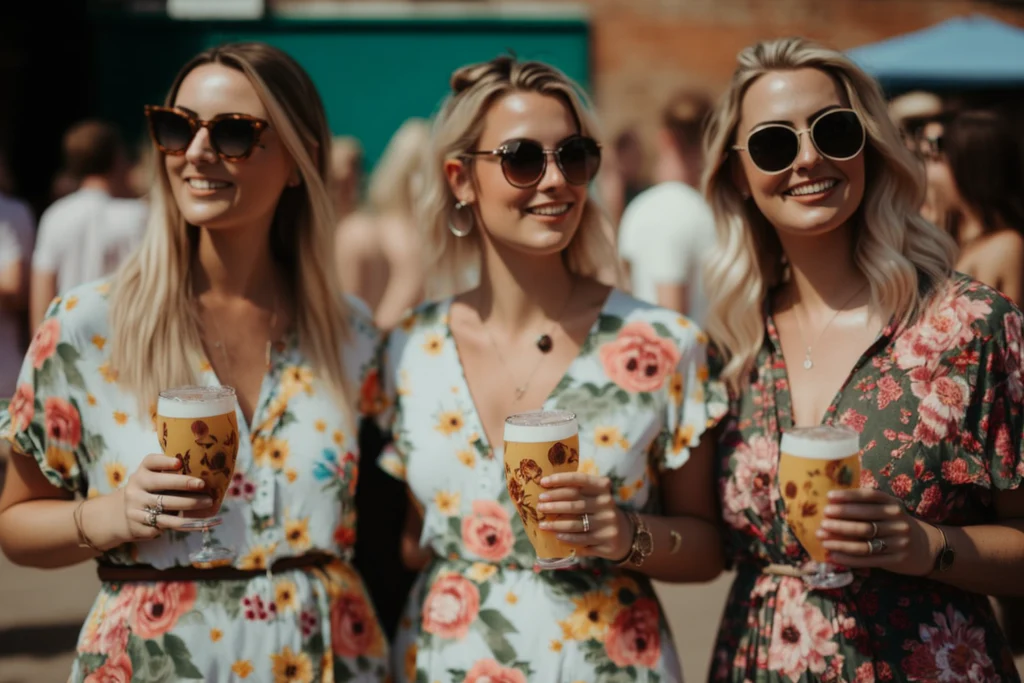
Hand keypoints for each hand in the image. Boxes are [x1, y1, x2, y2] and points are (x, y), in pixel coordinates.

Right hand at [114, 454, 213, 542]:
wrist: (123, 514)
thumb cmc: (150, 491)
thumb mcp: (153, 478)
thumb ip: (169, 473)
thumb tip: (203, 472)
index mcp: (142, 473)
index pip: (151, 462)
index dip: (165, 462)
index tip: (180, 463)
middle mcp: (135, 489)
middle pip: (160, 484)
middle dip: (184, 484)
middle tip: (203, 485)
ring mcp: (135, 509)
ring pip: (165, 508)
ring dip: (189, 506)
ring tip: (208, 503)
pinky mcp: (137, 526)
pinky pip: (164, 526)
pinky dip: (183, 524)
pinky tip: (197, 521)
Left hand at [536, 472, 632, 561]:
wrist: (625, 535)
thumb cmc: (600, 511)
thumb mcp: (595, 497)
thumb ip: (577, 491)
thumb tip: (546, 489)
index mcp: (603, 488)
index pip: (580, 479)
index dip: (560, 479)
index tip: (543, 482)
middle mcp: (607, 504)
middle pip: (575, 503)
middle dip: (554, 504)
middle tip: (539, 505)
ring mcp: (608, 524)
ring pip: (575, 524)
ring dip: (555, 524)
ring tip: (542, 524)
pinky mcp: (607, 542)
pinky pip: (582, 540)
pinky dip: (567, 538)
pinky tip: (557, 536)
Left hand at [818, 488, 939, 575]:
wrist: (927, 547)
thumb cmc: (896, 525)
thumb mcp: (888, 511)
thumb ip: (866, 507)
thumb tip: (831, 503)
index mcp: (894, 505)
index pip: (870, 497)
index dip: (849, 496)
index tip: (829, 497)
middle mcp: (898, 522)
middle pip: (865, 521)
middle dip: (840, 520)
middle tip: (822, 520)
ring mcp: (899, 542)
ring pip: (864, 542)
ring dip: (840, 541)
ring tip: (822, 538)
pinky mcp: (896, 560)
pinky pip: (868, 559)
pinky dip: (848, 557)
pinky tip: (833, 554)